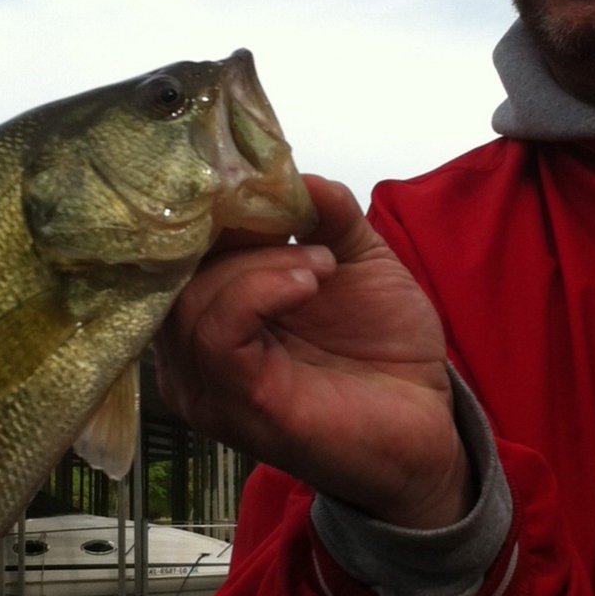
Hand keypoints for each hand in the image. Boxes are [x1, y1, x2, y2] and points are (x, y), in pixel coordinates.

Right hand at [153, 176, 471, 529]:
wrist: (426, 423)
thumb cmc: (384, 349)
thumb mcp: (356, 260)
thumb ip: (325, 213)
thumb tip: (295, 171)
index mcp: (210, 313)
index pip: (171, 252)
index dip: (203, 207)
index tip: (249, 175)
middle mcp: (193, 353)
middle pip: (168, 271)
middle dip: (225, 230)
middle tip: (289, 220)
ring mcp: (208, 384)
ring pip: (188, 300)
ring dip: (256, 262)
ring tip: (318, 265)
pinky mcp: (238, 405)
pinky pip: (217, 335)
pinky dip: (258, 290)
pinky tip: (309, 279)